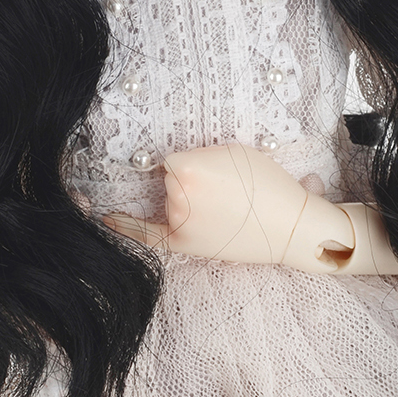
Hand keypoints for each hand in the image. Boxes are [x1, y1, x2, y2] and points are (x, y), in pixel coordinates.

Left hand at [105, 143, 355, 273]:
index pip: (172, 159)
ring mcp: (178, 221)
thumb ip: (199, 154)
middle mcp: (176, 194)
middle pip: (169, 180)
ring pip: (170, 202)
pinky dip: (125, 226)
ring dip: (188, 202)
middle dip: (192, 182)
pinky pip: (146, 235)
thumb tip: (172, 162)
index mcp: (185, 166)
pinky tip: (107, 217)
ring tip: (224, 209)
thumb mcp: (233, 152)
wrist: (290, 226)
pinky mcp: (183, 244)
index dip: (194, 165)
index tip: (213, 173)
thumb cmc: (268, 184)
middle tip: (225, 193)